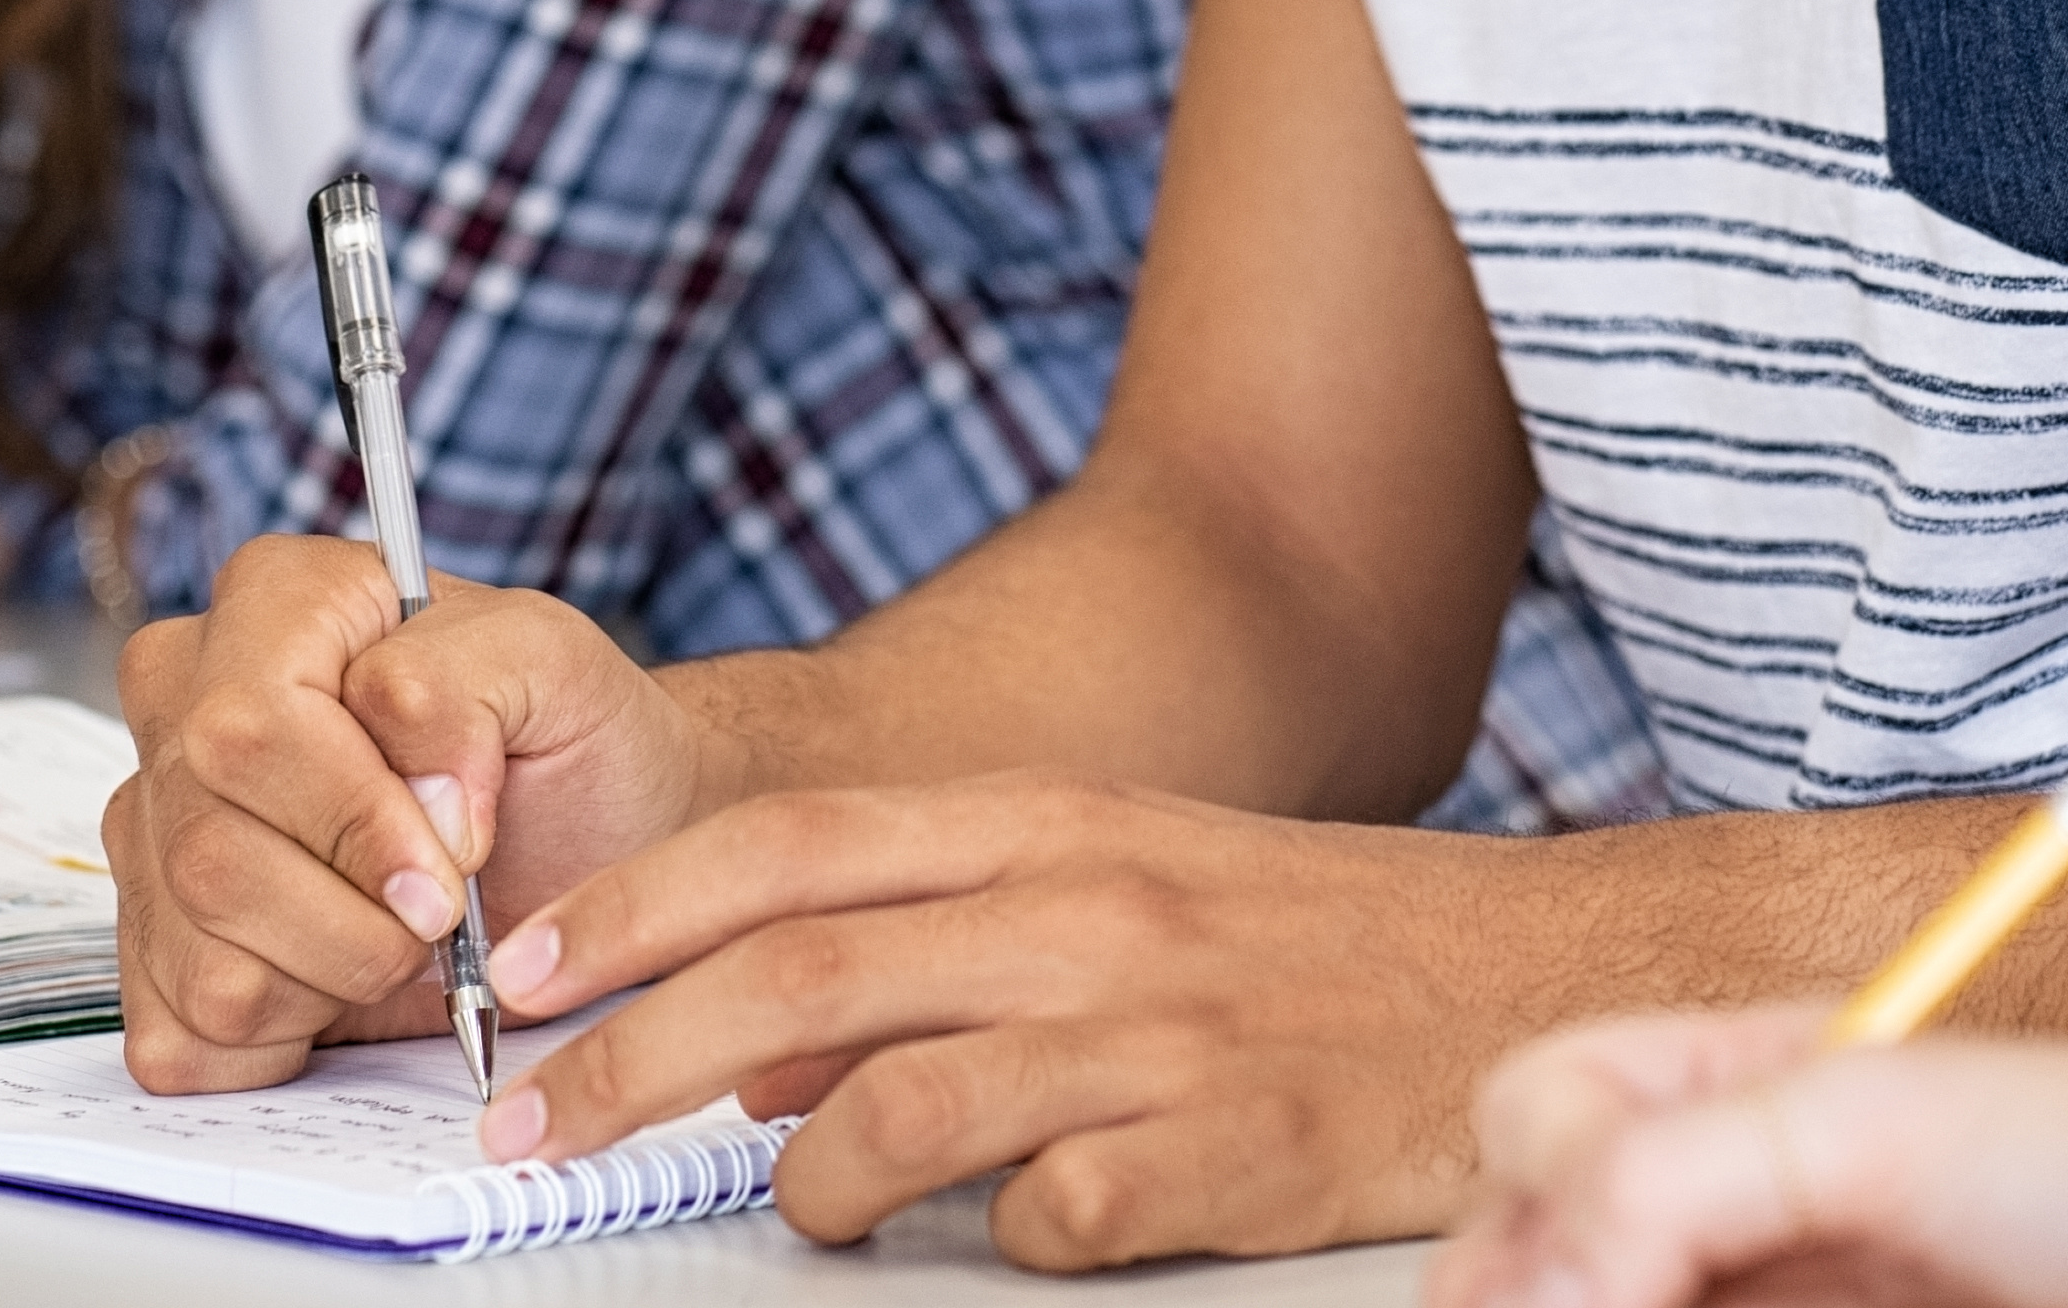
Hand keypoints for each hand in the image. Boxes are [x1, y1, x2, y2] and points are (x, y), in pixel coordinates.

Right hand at [107, 531, 720, 1090]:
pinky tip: (341, 987)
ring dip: (335, 981)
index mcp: (269, 606)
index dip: (353, 817)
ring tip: (399, 940)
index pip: (249, 723)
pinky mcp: (150, 950)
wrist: (582, 843)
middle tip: (443, 918)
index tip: (454, 866)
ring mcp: (151, 830)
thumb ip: (466, 685)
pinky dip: (286, 1044)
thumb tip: (416, 793)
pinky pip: (185, 1037)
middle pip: (212, 854)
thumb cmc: (561, 745)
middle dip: (355, 919)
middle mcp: (183, 707)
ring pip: (204, 961)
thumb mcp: (556, 668)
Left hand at [477, 772, 1563, 1265]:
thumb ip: (948, 932)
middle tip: (540, 1132)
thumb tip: (770, 1046)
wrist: (1544, 977)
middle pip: (795, 979)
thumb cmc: (1318, 939)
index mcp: (1048, 827)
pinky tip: (1019, 1235)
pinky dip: (1005, 1239)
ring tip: (795, 1216)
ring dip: (800, 1182)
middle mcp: (1086, 910)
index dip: (630, 910)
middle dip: (629, 1058)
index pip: (784, 847)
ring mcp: (1159, 1031)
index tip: (523, 979)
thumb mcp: (1122, 880)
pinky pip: (1057, 1217)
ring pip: (895, 1108)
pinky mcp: (1232, 1150)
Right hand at [1442, 1007, 2067, 1307]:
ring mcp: (1773, 1298)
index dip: (1549, 1180)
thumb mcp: (1882, 1115)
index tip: (1616, 1265)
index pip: (1540, 1111)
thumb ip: (1675, 1165)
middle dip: (1543, 1289)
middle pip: (1528, 1250)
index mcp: (1743, 1083)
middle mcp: (1736, 1203)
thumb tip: (1536, 1279)